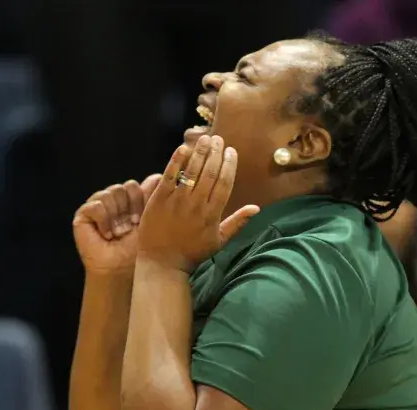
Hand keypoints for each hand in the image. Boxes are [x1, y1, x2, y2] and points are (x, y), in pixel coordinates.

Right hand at [73, 175, 160, 273]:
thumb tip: (157, 176)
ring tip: (117, 233)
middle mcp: (113, 201)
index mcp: (128, 201)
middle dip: (129, 209)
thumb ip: (150, 197)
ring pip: (111, 193)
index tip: (139, 220)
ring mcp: (98, 206)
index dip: (139, 201)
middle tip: (128, 228)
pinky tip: (106, 234)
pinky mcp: (84, 214)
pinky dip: (103, 221)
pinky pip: (96, 205)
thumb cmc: (135, 249)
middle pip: (124, 186)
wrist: (120, 268)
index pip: (134, 185)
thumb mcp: (147, 220)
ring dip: (117, 217)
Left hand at [137, 135, 259, 271]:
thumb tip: (256, 208)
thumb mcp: (219, 240)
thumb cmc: (192, 253)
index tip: (231, 151)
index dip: (229, 165)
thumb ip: (238, 222)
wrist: (162, 263)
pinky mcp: (159, 200)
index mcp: (213, 214)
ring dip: (200, 152)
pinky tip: (183, 148)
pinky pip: (170, 176)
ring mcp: (177, 201)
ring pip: (192, 171)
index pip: (225, 183)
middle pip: (210, 173)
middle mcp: (197, 205)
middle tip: (218, 139)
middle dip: (216, 153)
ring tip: (205, 139)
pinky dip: (177, 161)